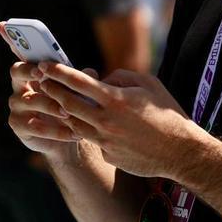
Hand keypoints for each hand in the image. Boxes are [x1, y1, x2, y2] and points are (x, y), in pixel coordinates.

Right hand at [8, 61, 80, 161]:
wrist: (66, 136)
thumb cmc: (68, 106)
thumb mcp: (75, 92)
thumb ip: (80, 80)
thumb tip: (91, 73)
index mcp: (30, 74)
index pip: (23, 63)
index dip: (29, 64)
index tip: (42, 68)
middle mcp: (19, 89)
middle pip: (17, 74)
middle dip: (30, 74)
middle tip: (46, 80)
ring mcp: (17, 108)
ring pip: (32, 101)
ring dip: (52, 106)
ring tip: (70, 113)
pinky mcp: (19, 128)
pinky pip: (37, 127)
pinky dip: (58, 131)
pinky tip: (74, 133)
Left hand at [37, 63, 198, 178]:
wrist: (180, 151)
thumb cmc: (167, 113)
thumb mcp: (149, 84)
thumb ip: (121, 77)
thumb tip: (102, 79)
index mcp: (116, 99)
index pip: (79, 82)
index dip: (58, 72)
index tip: (44, 65)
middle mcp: (106, 120)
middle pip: (68, 104)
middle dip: (51, 91)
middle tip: (41, 83)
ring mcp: (105, 141)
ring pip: (74, 125)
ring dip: (63, 113)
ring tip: (56, 104)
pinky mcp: (108, 156)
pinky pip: (93, 140)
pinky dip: (90, 131)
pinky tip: (91, 127)